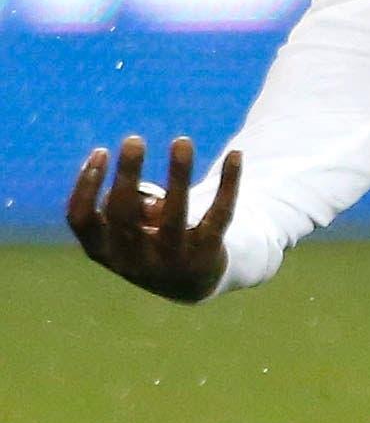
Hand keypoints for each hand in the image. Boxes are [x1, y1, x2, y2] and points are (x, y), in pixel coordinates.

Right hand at [69, 135, 239, 303]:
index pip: (80, 220)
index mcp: (105, 251)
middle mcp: (133, 262)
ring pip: (175, 214)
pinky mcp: (207, 253)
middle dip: (127, 175)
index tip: (101, 151)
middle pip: (124, 215)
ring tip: (182, 141)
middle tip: (133, 140)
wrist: (190, 282)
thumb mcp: (129, 229)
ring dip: (178, 174)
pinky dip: (228, 183)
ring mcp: (171, 260)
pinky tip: (235, 154)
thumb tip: (150, 194)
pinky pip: (219, 214)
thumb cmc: (149, 241)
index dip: (85, 186)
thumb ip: (129, 207)